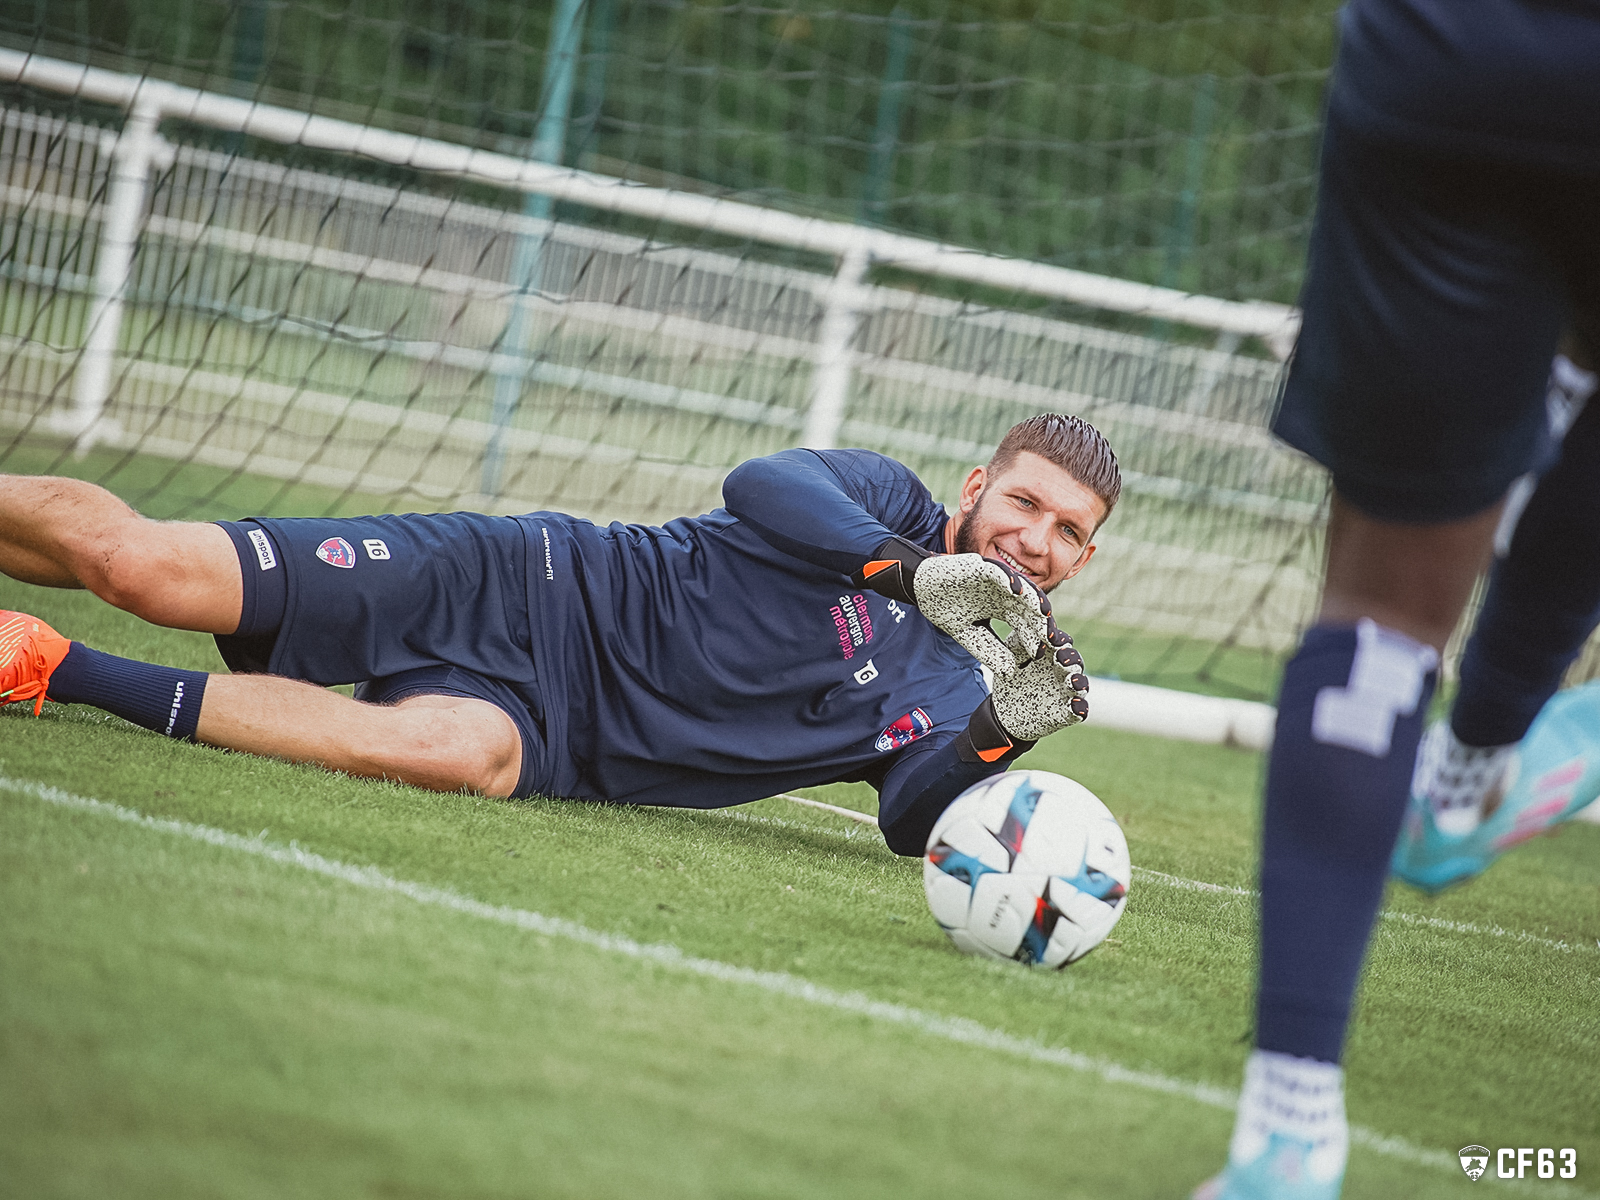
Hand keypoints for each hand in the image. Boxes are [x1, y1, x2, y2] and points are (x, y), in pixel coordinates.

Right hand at [910, 552, 1054, 675]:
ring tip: (1042, 613)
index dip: (1032, 638)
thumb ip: (989, 651)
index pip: (1023, 624)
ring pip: (1020, 588)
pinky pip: (998, 572)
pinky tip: (1015, 590)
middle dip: (1039, 622)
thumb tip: (1010, 672)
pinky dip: (1007, 579)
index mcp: (1003, 608)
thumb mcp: (970, 635)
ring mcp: (995, 579)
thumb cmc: (946, 608)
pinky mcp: (981, 566)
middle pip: (1028, 608)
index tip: (1040, 653)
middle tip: (1050, 637)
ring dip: (1032, 599)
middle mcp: (1004, 593)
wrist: (922, 587)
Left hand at [989, 628, 1088, 740]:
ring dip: (1079, 682)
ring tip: (1071, 681)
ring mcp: (1068, 692)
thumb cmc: (1009, 676)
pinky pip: (1078, 711)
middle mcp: (1064, 671)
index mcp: (1052, 653)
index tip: (1051, 638)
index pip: (1061, 642)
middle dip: (1070, 658)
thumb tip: (1026, 628)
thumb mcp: (1010, 657)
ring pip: (1080, 684)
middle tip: (1060, 658)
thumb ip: (1018, 639)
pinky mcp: (1068, 713)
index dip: (1058, 639)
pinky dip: (1079, 709)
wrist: (1005, 712)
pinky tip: (1076, 708)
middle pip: (1074, 661)